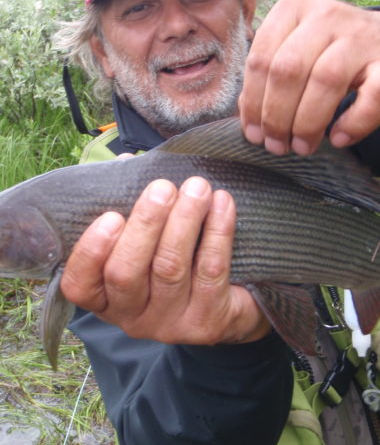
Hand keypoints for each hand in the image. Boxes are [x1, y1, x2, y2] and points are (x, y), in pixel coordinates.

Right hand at [60, 177, 270, 344]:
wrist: (225, 309)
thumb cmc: (171, 260)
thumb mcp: (144, 239)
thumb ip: (128, 204)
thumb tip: (125, 161)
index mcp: (105, 297)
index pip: (81, 285)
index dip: (91, 251)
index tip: (111, 215)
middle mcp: (131, 317)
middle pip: (126, 273)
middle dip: (145, 224)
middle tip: (163, 188)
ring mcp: (169, 324)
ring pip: (170, 268)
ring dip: (184, 220)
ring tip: (197, 187)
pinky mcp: (207, 323)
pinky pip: (210, 271)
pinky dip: (218, 232)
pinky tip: (222, 203)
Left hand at [239, 0, 379, 154]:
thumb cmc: (327, 52)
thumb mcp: (295, 53)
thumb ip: (268, 78)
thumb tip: (250, 122)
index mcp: (293, 8)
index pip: (260, 59)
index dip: (252, 103)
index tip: (254, 134)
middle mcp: (326, 14)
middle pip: (288, 70)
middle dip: (276, 117)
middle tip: (276, 146)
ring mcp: (361, 34)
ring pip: (325, 79)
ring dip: (308, 123)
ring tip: (302, 147)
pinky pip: (372, 94)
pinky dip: (354, 122)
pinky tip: (339, 138)